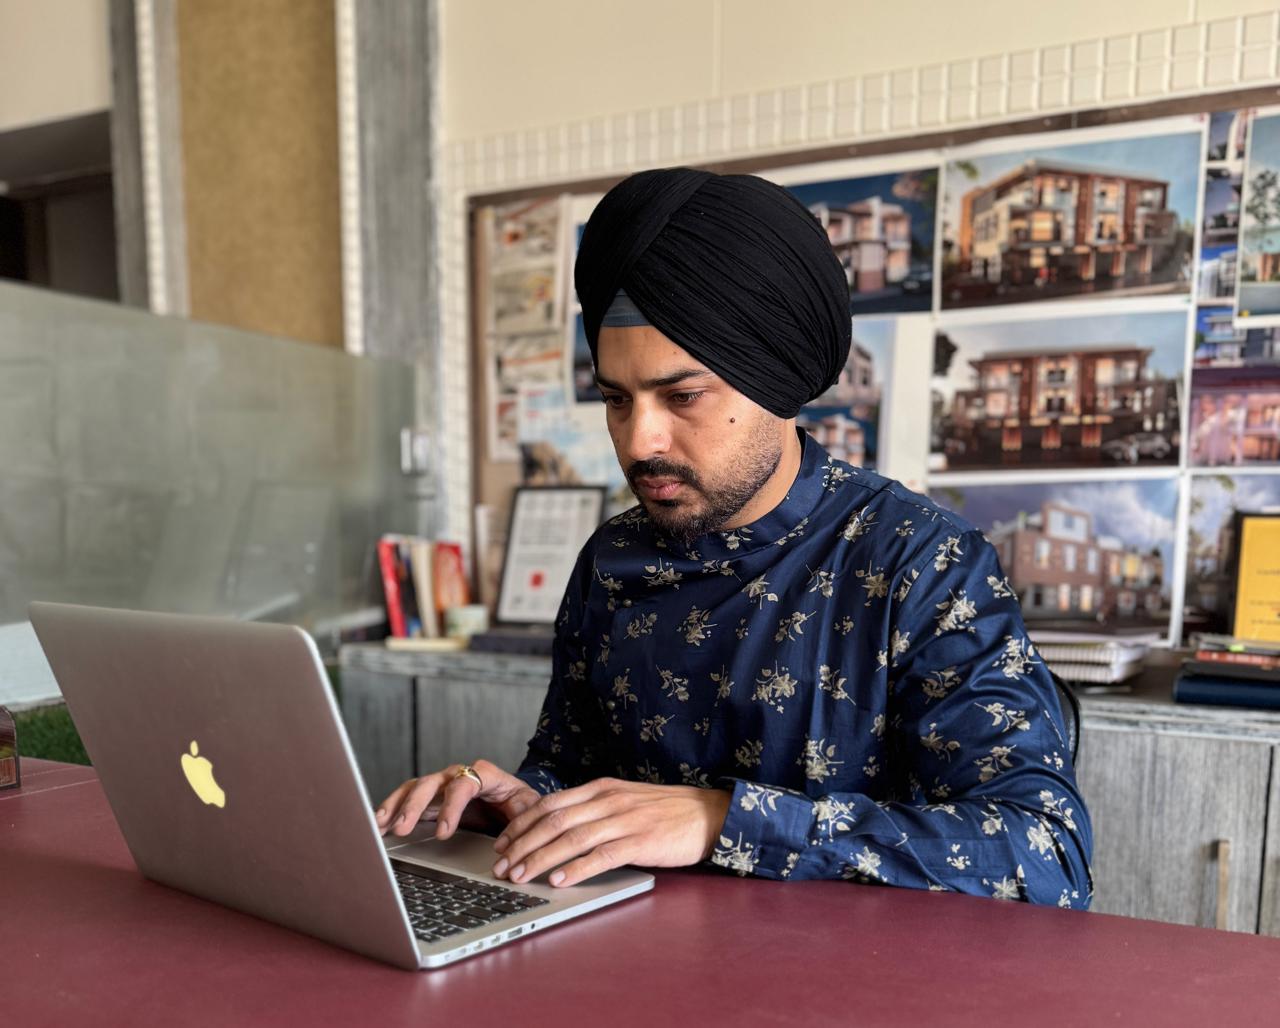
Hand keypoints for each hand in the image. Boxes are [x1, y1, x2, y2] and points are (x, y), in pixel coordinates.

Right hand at [374, 760, 539, 839]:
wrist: (515, 797)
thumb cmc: (520, 802)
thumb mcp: (528, 808)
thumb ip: (521, 820)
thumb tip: (509, 846)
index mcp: (485, 775)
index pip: (464, 785)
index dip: (451, 808)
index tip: (442, 833)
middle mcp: (459, 775)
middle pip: (432, 783)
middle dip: (415, 806)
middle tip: (403, 828)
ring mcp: (442, 785)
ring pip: (415, 788)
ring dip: (396, 806)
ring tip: (380, 825)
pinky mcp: (431, 798)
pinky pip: (408, 798)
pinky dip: (392, 810)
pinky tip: (380, 824)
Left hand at [491, 778, 730, 887]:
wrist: (708, 813)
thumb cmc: (665, 811)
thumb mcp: (624, 799)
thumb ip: (594, 809)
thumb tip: (558, 829)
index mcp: (601, 788)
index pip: (549, 803)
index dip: (521, 823)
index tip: (502, 842)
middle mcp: (608, 800)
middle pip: (553, 821)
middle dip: (521, 845)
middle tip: (501, 866)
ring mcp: (624, 820)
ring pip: (571, 838)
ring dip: (539, 859)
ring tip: (519, 876)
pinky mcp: (640, 841)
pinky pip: (601, 856)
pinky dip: (576, 869)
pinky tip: (559, 880)